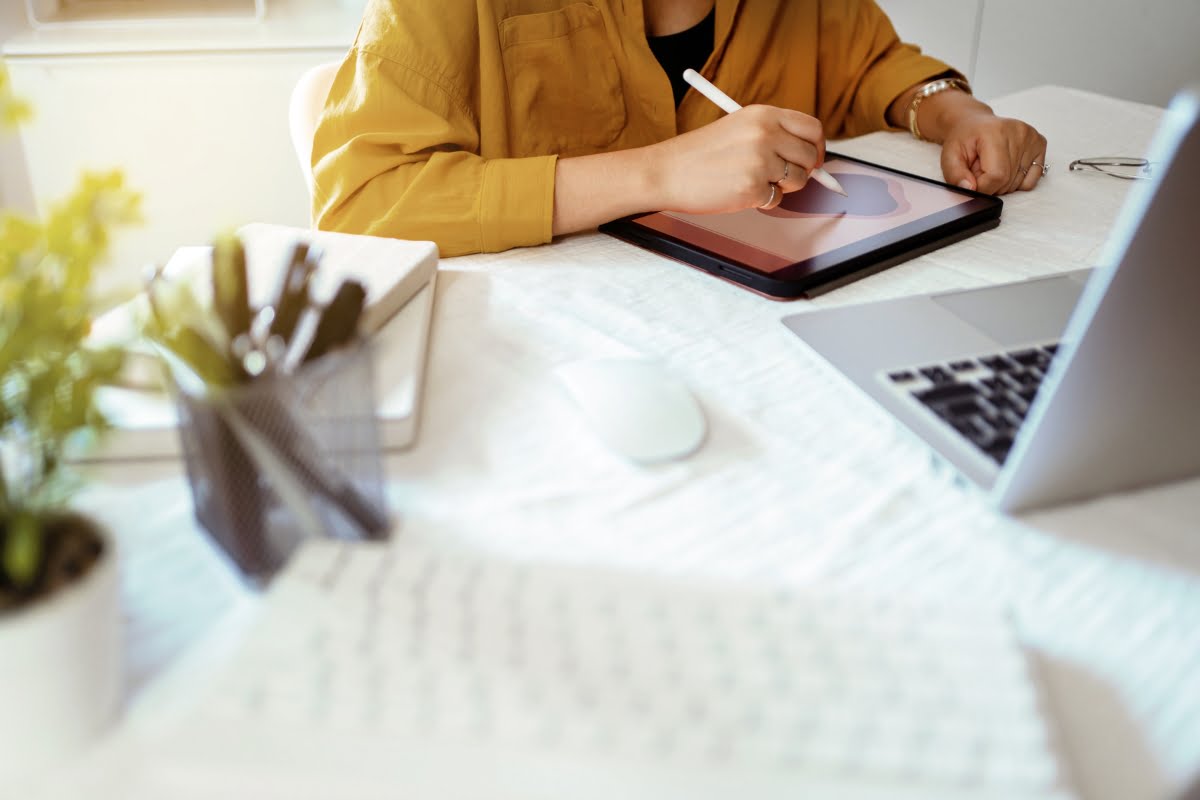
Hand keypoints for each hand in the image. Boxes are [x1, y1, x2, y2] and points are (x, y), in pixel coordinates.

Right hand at [648, 105, 825, 212]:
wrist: (666, 172)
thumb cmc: (699, 154)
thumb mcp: (738, 128)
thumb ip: (772, 134)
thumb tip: (809, 155)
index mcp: (763, 115)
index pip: (811, 128)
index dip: (817, 147)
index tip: (814, 159)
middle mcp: (765, 134)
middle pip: (810, 156)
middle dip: (803, 171)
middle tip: (783, 177)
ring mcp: (760, 161)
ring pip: (798, 180)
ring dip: (782, 187)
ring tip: (755, 182)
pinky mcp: (753, 187)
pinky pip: (777, 200)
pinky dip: (763, 201)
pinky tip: (740, 192)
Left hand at [940, 110, 1048, 194]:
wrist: (974, 123)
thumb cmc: (964, 139)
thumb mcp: (949, 156)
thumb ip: (955, 175)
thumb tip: (970, 189)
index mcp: (996, 133)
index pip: (996, 176)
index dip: (982, 188)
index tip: (973, 182)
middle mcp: (1018, 133)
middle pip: (1008, 181)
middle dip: (990, 185)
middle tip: (980, 170)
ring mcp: (1032, 138)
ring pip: (1018, 183)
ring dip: (1002, 183)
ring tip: (992, 165)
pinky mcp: (1040, 143)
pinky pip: (1031, 179)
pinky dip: (1017, 180)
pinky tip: (1006, 166)